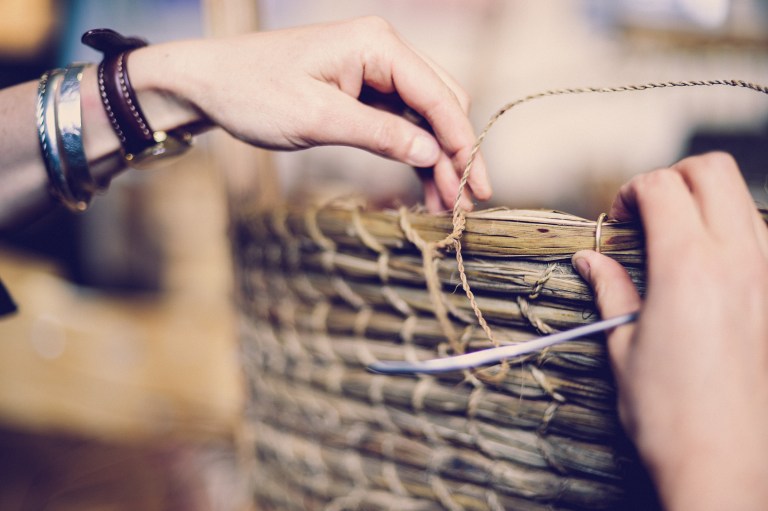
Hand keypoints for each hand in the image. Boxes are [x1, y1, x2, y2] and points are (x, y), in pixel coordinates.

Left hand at [130, 16, 491, 211]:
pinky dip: (414, 155)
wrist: (211, 83)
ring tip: (448, 207)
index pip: (438, 96)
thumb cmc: (253, 92)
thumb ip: (380, 135)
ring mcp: (375, 72)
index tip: (476, 184)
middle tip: (467, 204)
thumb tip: (433, 153)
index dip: (462, 142)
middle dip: (457, 154)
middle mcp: (384, 52)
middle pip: (441, 105)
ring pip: (425, 119)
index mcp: (377, 45)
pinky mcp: (363, 92)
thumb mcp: (318, 119)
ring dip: (438, 160)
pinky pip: (400, 124)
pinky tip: (425, 188)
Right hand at [572, 152, 767, 509]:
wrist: (723, 461)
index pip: (662, 187)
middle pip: (711, 171)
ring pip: (742, 196)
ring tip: (674, 236)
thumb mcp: (622, 343)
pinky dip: (730, 229)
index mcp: (687, 267)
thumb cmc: (667, 411)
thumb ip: (609, 288)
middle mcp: (735, 260)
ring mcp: (765, 276)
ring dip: (704, 200)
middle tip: (646, 211)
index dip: (630, 192)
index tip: (617, 218)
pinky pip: (760, 234)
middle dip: (673, 177)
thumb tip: (589, 260)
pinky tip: (704, 263)